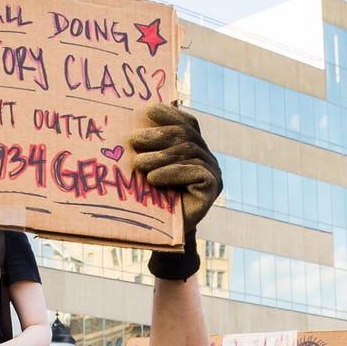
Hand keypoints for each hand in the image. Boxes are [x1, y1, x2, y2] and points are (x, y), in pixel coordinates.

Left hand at [130, 103, 222, 230]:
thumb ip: (148, 148)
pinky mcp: (213, 188)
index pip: (187, 123)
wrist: (165, 235)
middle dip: (158, 135)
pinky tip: (153, 179)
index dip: (170, 115)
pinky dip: (172, 173)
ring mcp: (214, 172)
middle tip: (133, 140)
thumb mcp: (148, 170)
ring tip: (138, 164)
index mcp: (195, 148)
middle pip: (186, 136)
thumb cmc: (153, 200)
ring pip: (188, 152)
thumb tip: (132, 122)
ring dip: (160, 156)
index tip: (148, 110)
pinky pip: (195, 172)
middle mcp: (208, 157)